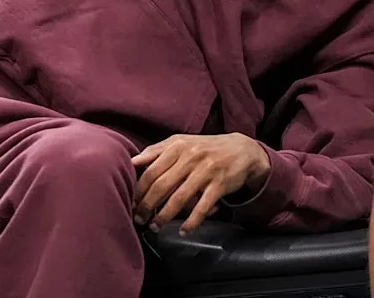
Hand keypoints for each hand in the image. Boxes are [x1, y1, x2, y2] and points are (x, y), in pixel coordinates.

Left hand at [133, 132, 270, 234]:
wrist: (242, 149)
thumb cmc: (205, 148)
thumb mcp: (181, 143)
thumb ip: (156, 151)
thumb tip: (132, 162)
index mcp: (178, 146)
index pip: (151, 171)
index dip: (139, 191)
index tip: (132, 204)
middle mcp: (191, 157)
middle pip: (162, 186)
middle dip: (147, 206)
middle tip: (139, 219)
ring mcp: (206, 171)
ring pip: (179, 198)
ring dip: (164, 216)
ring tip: (155, 227)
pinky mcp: (220, 185)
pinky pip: (202, 207)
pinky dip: (191, 222)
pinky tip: (183, 231)